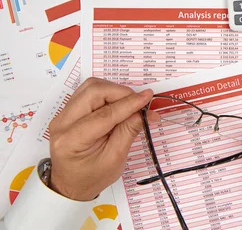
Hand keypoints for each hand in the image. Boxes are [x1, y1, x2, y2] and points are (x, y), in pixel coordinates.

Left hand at [48, 78, 158, 200]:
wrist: (70, 184)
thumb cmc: (92, 177)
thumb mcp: (115, 159)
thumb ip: (129, 131)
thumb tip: (146, 112)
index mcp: (72, 140)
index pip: (104, 114)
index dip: (129, 103)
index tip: (148, 97)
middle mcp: (62, 123)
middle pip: (93, 91)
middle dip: (121, 93)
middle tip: (139, 103)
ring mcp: (62, 115)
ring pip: (90, 87)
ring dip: (114, 91)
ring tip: (128, 105)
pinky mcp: (68, 111)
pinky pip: (88, 92)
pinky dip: (107, 94)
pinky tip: (117, 106)